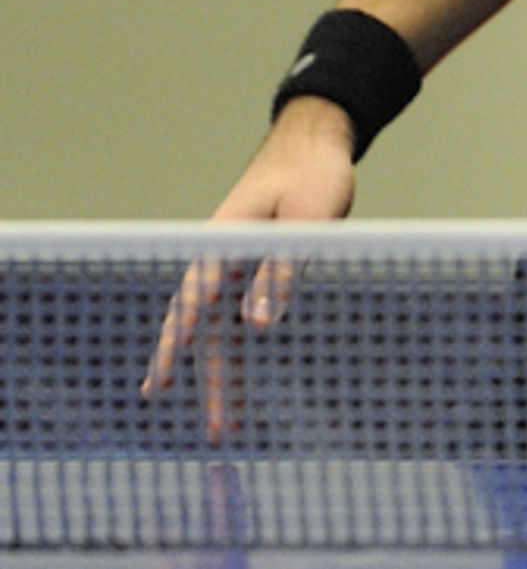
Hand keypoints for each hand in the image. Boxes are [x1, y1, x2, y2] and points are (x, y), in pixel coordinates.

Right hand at [141, 97, 355, 442]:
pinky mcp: (252, 272)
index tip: (165, 377)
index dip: (185, 338)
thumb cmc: (313, 173)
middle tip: (217, 428)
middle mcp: (220, 259)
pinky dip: (235, 352)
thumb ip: (281, 268)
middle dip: (209, 377)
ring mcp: (233, 268)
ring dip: (223, 375)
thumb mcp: (306, 217)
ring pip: (219, 330)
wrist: (314, 144)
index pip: (198, 297)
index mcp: (226, 240)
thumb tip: (258, 325)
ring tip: (226, 424)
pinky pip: (236, 320)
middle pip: (205, 327)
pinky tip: (235, 383)